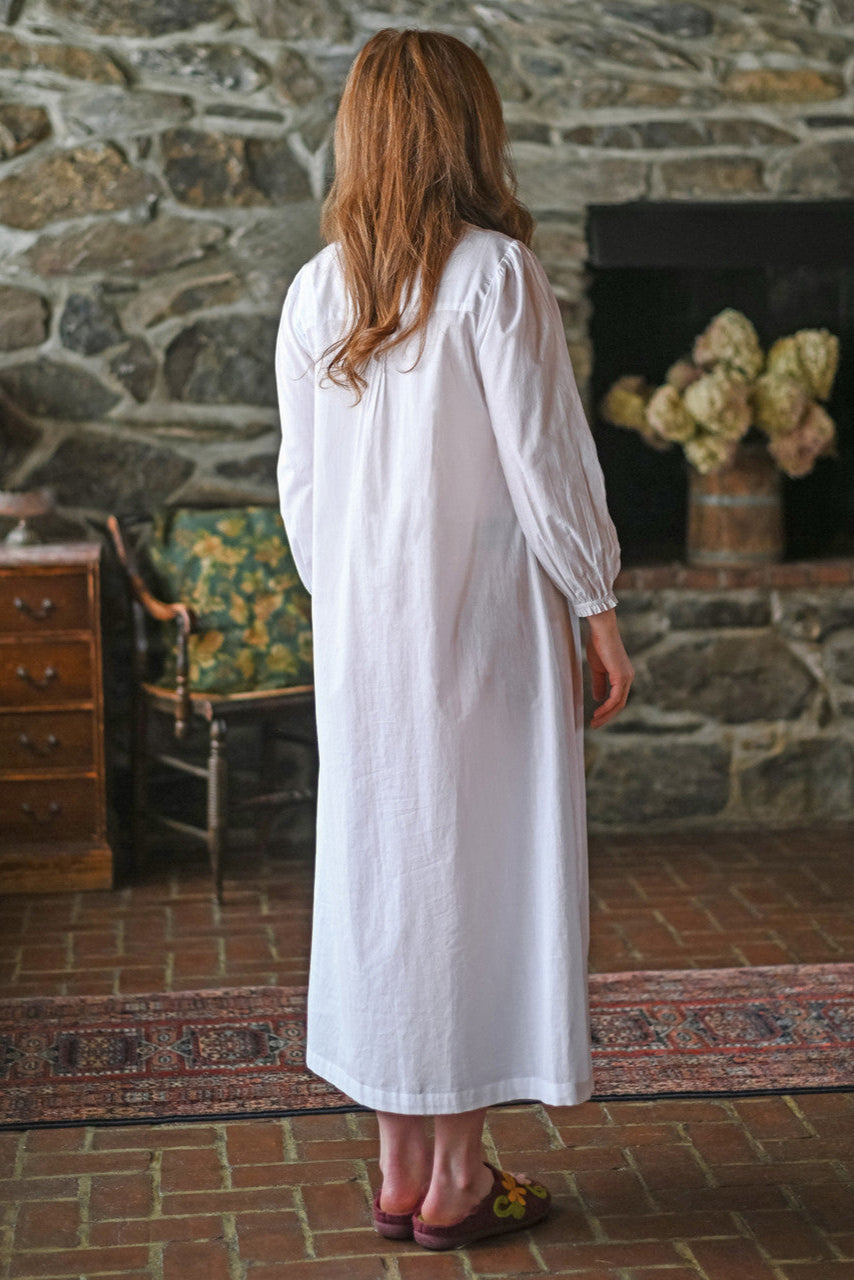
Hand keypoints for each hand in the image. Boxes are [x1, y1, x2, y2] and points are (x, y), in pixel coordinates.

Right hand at [583, 608, 633, 728]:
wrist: (601, 630)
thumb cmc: (598, 644)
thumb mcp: (597, 669)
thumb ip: (599, 684)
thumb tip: (599, 699)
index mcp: (623, 676)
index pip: (618, 698)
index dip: (607, 710)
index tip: (595, 717)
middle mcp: (628, 677)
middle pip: (620, 704)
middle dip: (607, 716)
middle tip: (594, 725)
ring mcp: (626, 677)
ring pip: (619, 703)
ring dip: (606, 715)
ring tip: (594, 722)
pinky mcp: (621, 676)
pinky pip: (616, 697)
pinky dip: (607, 707)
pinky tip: (598, 712)